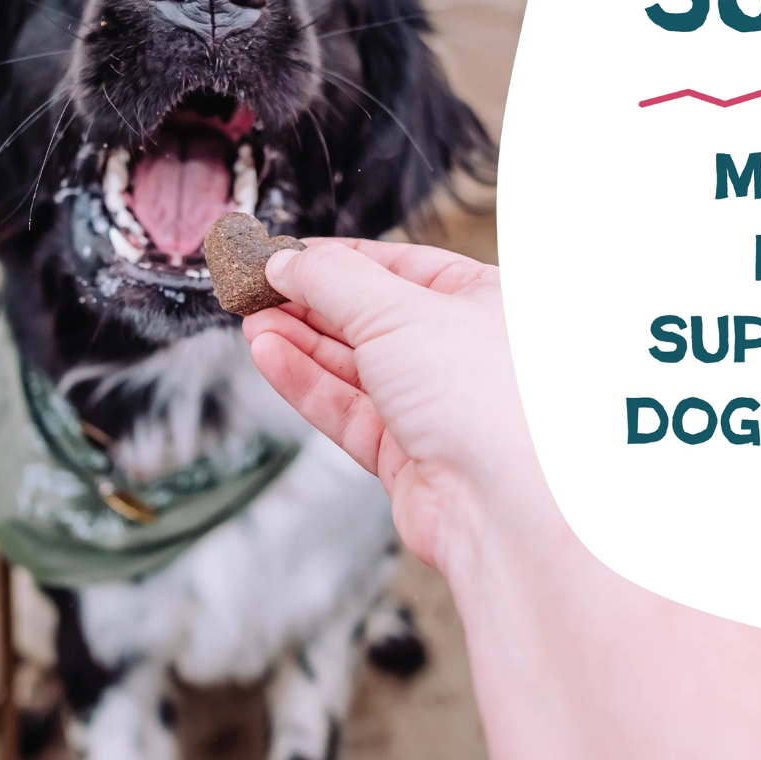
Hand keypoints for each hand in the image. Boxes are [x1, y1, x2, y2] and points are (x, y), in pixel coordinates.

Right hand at [243, 239, 551, 579]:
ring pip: (355, 366)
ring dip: (300, 341)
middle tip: (257, 288)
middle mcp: (465, 352)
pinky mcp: (408, 454)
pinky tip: (270, 355)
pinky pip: (347, 409)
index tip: (287, 255)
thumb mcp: (400, 310)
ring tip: (253, 320)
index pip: (402, 266)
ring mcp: (437, 406)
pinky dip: (306, 382)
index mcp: (487, 301)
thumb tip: (289, 262)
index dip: (340, 260)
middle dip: (311, 302)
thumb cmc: (491, 399)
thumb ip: (334, 280)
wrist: (507, 504)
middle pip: (373, 316)